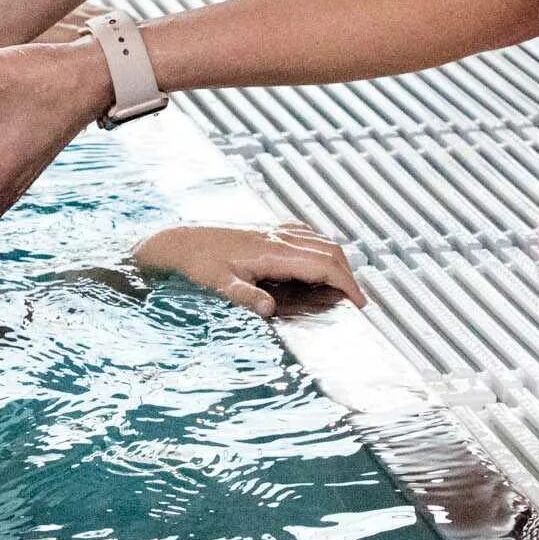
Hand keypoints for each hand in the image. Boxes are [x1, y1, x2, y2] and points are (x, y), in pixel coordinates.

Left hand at [132, 221, 366, 317]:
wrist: (179, 241)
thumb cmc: (198, 264)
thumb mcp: (218, 285)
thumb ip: (244, 296)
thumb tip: (268, 310)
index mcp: (273, 250)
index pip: (324, 263)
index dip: (346, 283)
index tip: (359, 304)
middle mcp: (278, 236)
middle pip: (329, 249)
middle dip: (348, 274)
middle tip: (356, 301)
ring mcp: (273, 229)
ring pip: (319, 239)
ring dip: (336, 260)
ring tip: (342, 286)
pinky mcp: (267, 229)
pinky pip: (305, 234)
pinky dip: (320, 248)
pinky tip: (316, 262)